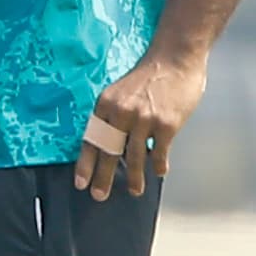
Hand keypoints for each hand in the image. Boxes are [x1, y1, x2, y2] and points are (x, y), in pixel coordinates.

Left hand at [79, 49, 207, 199]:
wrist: (175, 59)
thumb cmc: (147, 78)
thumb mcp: (120, 93)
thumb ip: (114, 116)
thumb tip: (110, 145)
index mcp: (105, 105)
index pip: (91, 140)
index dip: (85, 164)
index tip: (80, 183)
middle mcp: (121, 113)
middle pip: (108, 152)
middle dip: (103, 177)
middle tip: (98, 196)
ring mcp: (144, 119)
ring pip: (134, 156)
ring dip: (133, 177)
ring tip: (133, 191)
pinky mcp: (166, 124)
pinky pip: (159, 152)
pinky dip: (158, 164)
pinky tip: (159, 173)